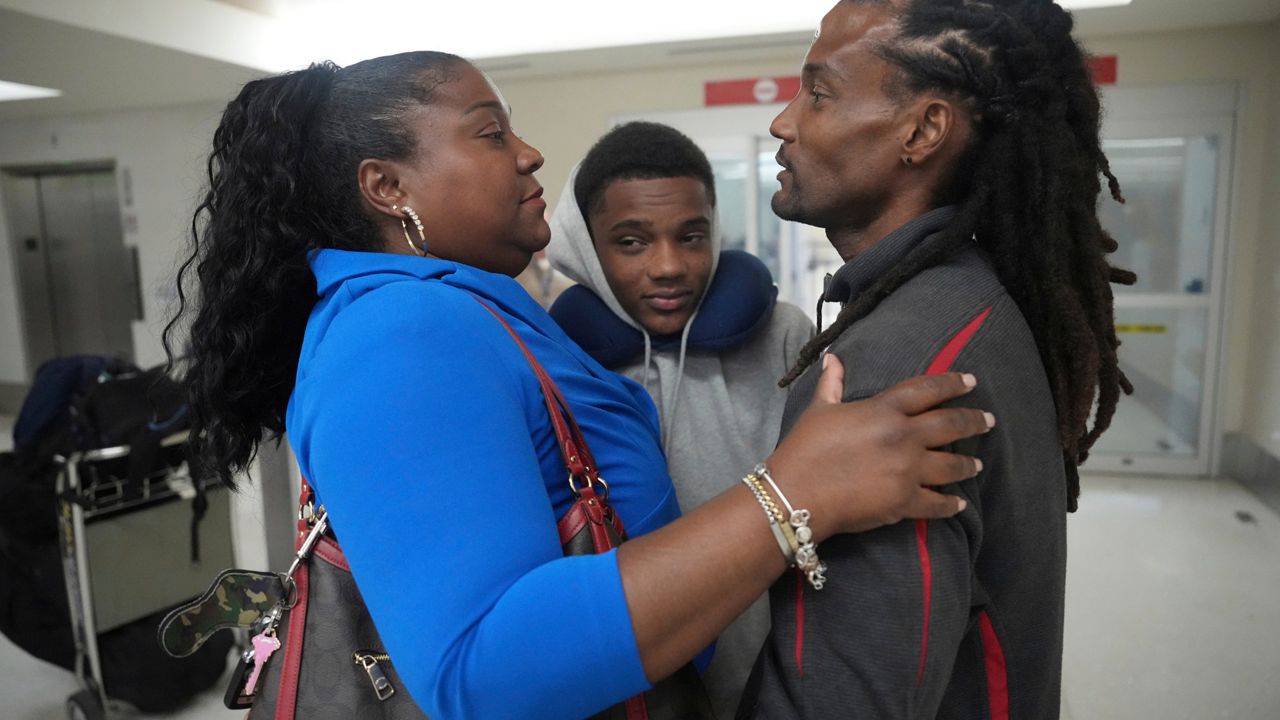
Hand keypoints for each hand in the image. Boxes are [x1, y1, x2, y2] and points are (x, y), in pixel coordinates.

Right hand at [765, 354, 991, 536]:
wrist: (797, 494)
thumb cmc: (804, 449)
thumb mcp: (819, 411)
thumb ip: (832, 385)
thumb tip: (834, 360)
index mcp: (883, 410)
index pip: (927, 389)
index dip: (952, 383)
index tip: (971, 381)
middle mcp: (903, 436)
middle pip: (950, 425)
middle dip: (973, 421)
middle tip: (988, 421)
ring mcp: (907, 470)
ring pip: (951, 465)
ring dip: (967, 464)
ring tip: (976, 465)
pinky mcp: (905, 501)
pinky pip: (937, 503)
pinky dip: (950, 505)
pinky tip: (958, 505)